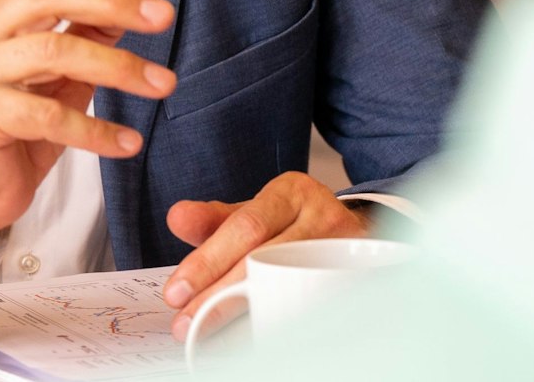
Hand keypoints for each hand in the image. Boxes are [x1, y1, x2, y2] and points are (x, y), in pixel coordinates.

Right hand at [0, 0, 176, 257]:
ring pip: (52, 52)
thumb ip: (86, 38)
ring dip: (117, 66)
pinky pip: (47, 117)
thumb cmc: (17, 130)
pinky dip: (95, 130)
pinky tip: (128, 142)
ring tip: (162, 84)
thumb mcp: (59, 77)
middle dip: (112, 2)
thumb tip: (132, 6)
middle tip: (162, 16)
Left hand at [162, 171, 373, 339]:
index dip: (208, 261)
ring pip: (292, 287)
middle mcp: (321, 216)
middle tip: (186, 324)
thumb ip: (214, 219)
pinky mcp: (357, 277)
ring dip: (248, 317)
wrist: (355, 227)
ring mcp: (344, 249)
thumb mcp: (254, 212)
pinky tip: (255, 341)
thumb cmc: (293, 222)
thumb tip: (176, 218)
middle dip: (219, 297)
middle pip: (265, 259)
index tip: (176, 292)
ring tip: (213, 337)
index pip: (245, 227)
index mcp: (290, 193)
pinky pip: (315, 305)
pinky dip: (282, 324)